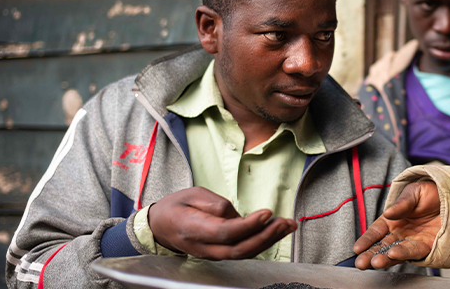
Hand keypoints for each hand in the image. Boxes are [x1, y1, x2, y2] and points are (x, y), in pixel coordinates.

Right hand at [148, 187, 296, 259]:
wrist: (160, 226)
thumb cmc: (176, 206)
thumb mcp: (192, 194)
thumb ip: (215, 204)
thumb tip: (235, 214)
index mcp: (194, 229)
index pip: (225, 232)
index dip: (248, 225)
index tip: (267, 212)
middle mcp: (204, 247)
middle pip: (239, 250)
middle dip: (266, 237)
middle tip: (285, 222)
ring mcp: (212, 254)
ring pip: (244, 254)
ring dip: (269, 241)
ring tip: (288, 225)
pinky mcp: (220, 254)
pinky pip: (243, 251)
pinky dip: (262, 242)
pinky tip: (276, 231)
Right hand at [353, 180, 441, 268]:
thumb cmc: (431, 193)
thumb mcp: (414, 193)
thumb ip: (402, 204)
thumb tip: (388, 213)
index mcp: (393, 219)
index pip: (376, 232)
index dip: (366, 240)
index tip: (357, 248)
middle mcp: (401, 233)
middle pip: (382, 246)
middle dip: (371, 255)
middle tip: (361, 262)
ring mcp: (413, 241)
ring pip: (395, 252)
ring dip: (385, 258)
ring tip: (376, 262)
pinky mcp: (428, 246)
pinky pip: (414, 252)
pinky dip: (404, 254)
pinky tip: (393, 255)